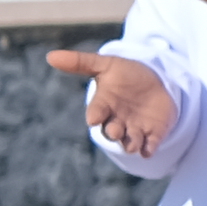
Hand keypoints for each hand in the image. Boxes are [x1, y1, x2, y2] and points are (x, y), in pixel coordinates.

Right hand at [49, 48, 178, 148]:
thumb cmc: (125, 75)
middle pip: (112, 131)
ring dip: (131, 144)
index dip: (95, 115)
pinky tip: (149, 150)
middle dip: (113, 132)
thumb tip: (50, 56)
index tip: (94, 118)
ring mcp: (135, 128)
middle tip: (115, 131)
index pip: (96, 111)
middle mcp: (117, 120)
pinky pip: (150, 145)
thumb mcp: (106, 65)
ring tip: (133, 144)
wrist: (156, 81)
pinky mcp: (154, 133)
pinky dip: (149, 149)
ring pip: (130, 142)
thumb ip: (80, 62)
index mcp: (104, 105)